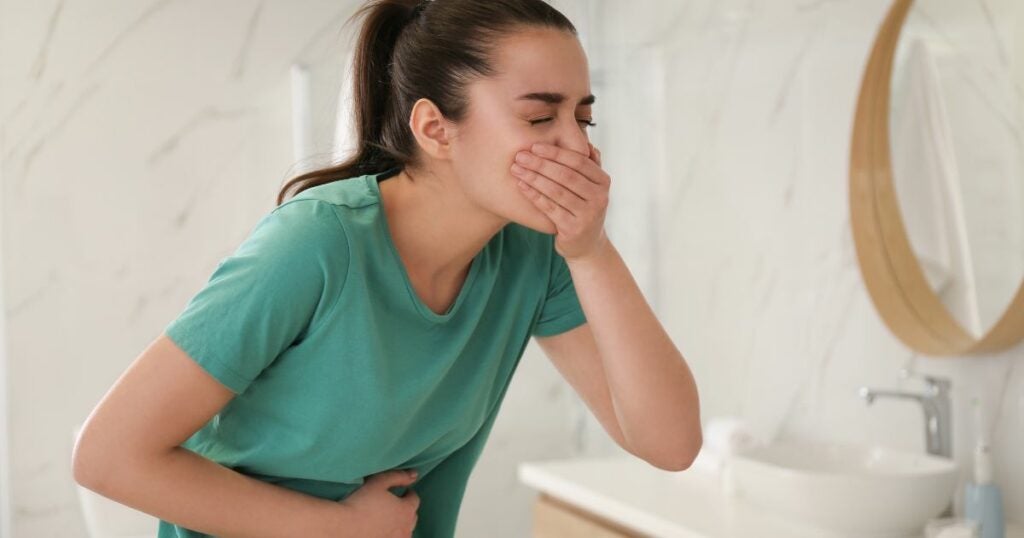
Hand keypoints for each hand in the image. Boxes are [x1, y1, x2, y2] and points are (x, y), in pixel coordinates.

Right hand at [332, 468, 419, 536]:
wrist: (345, 527)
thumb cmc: (362, 502)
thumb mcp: (379, 482)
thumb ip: (398, 476)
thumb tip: (414, 474)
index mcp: (406, 510)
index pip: (414, 499)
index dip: (409, 493)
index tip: (403, 491)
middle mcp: (406, 527)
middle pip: (412, 516)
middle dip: (407, 509)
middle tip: (396, 505)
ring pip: (406, 531)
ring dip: (402, 524)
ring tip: (390, 519)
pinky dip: (394, 534)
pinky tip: (384, 530)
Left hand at [510, 141, 610, 260]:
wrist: (587, 245)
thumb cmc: (583, 208)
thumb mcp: (591, 186)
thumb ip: (589, 165)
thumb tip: (586, 141)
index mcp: (603, 182)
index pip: (578, 161)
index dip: (556, 153)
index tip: (535, 146)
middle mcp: (599, 198)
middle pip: (566, 175)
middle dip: (541, 163)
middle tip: (520, 155)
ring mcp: (587, 215)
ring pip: (556, 191)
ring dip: (534, 178)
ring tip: (516, 168)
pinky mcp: (573, 229)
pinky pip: (549, 208)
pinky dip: (534, 195)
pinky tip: (521, 185)